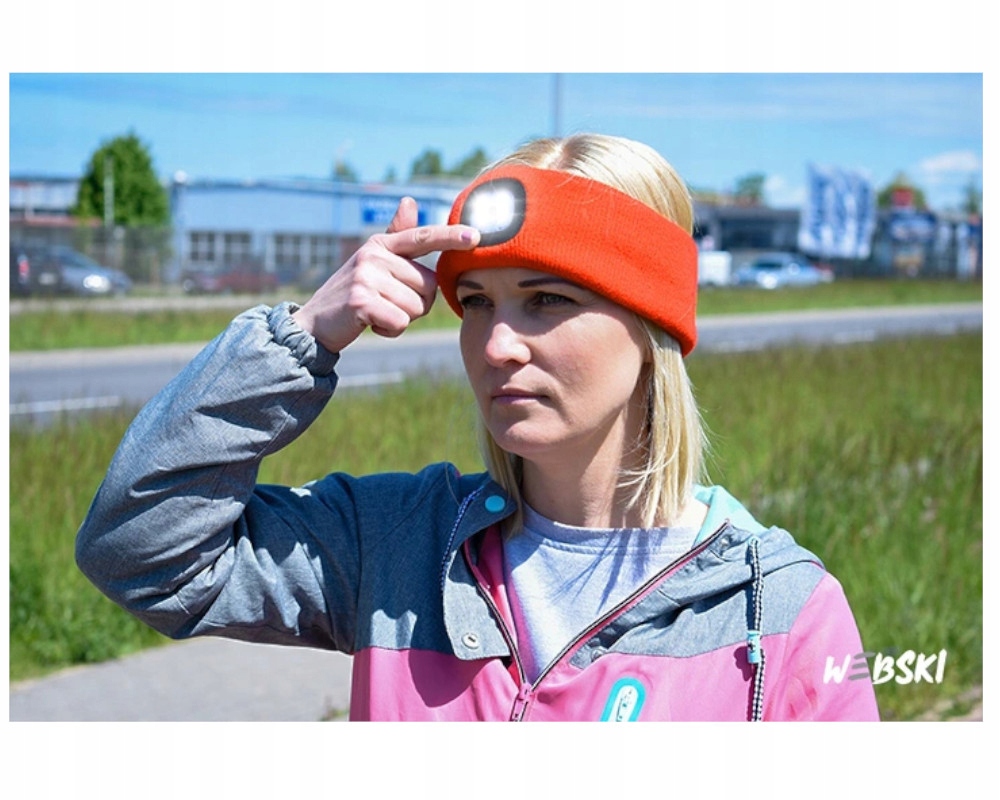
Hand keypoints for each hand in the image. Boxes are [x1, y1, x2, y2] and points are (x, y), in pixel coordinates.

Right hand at [292, 197, 478, 352]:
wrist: (315, 323)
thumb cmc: (354, 294)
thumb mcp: (374, 263)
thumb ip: (395, 237)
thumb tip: (409, 201)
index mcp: (381, 245)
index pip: (423, 238)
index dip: (450, 236)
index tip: (476, 236)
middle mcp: (374, 256)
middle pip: (428, 287)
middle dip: (415, 304)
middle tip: (386, 303)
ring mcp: (366, 277)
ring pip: (417, 307)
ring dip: (401, 318)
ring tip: (376, 313)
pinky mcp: (361, 302)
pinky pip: (401, 322)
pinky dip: (390, 330)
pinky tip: (371, 324)